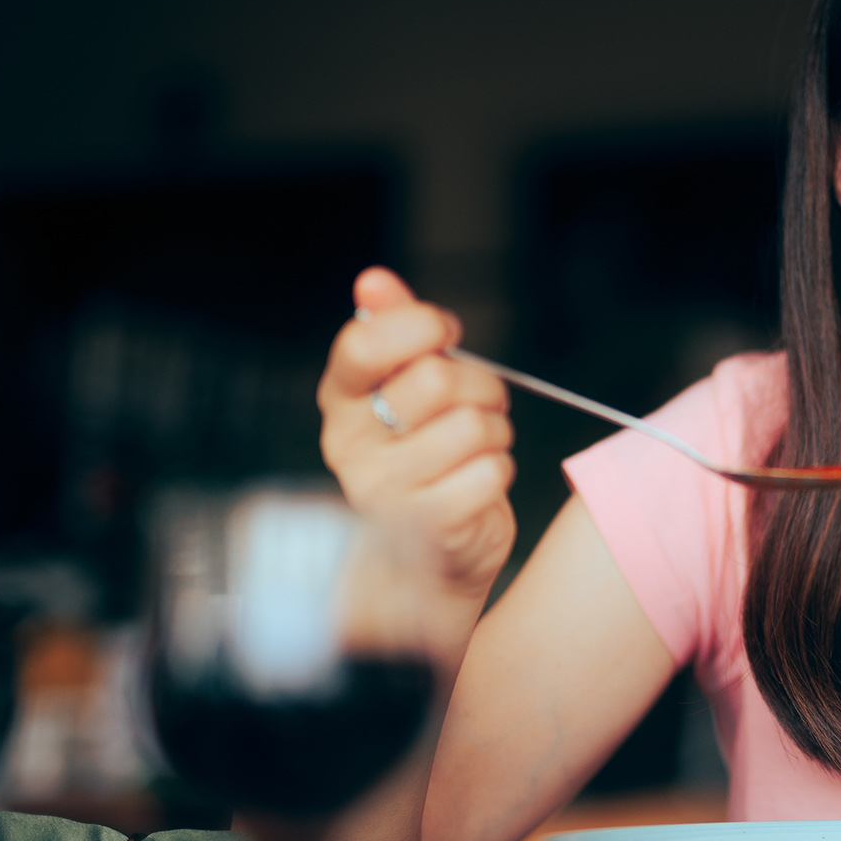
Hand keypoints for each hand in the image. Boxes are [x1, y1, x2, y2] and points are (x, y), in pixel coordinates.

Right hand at [317, 268, 515, 595]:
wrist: (430, 559)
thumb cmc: (427, 461)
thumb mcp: (407, 391)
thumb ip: (394, 332)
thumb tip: (373, 280)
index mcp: (341, 402)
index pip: (363, 344)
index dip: (419, 327)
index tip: (446, 334)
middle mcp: (350, 444)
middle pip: (435, 379)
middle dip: (479, 385)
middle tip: (481, 404)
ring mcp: (382, 488)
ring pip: (471, 426)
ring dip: (495, 432)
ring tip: (480, 448)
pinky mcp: (425, 524)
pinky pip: (490, 471)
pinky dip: (499, 471)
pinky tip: (479, 483)